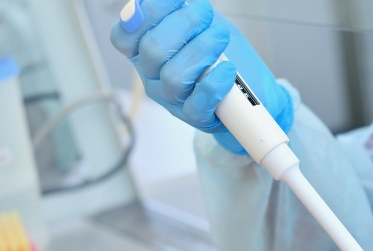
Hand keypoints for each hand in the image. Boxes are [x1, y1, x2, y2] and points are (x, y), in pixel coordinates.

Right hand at [110, 0, 292, 153]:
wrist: (250, 89)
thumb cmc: (220, 53)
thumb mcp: (199, 23)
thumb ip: (181, 9)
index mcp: (143, 50)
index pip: (123, 36)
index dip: (145, 15)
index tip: (177, 0)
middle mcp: (152, 76)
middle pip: (152, 51)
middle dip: (184, 24)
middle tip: (206, 14)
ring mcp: (172, 99)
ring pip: (174, 77)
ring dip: (202, 50)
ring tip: (221, 38)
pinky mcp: (196, 118)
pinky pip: (198, 103)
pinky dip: (214, 82)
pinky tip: (227, 69)